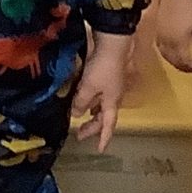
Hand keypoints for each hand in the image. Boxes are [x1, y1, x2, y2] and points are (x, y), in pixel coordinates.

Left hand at [68, 30, 132, 152]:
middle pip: (104, 116)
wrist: (113, 43)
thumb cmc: (103, 67)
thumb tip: (77, 114)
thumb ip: (81, 102)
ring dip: (92, 113)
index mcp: (112, 102)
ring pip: (101, 105)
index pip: (109, 125)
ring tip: (80, 118)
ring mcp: (111, 85)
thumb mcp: (88, 87)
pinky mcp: (106, 75)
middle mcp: (114, 96)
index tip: (99, 149)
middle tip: (80, 134)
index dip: (103, 138)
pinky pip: (99, 93)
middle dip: (93, 127)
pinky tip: (83, 97)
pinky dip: (91, 100)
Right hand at [149, 0, 191, 75]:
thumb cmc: (190, 8)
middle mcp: (166, 43)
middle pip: (172, 60)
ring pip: (165, 54)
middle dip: (182, 66)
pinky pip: (161, 45)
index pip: (184, 61)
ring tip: (182, 60)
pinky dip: (168, 51)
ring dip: (173, 60)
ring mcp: (160, 35)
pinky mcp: (158, 27)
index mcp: (177, 43)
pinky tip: (173, 47)